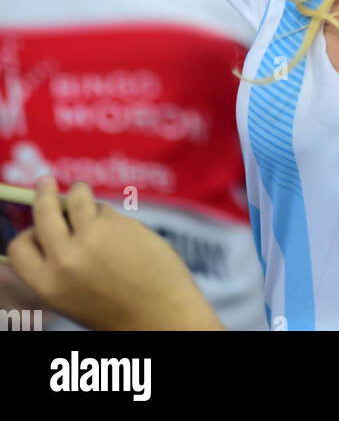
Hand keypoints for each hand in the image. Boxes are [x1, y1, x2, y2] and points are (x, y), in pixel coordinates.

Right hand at [6, 178, 225, 330]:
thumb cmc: (117, 310)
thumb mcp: (72, 298)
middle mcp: (65, 259)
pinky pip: (105, 209)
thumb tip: (52, 228)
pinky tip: (121, 232)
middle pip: (42, 212)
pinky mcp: (117, 224)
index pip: (19, 248)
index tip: (33, 225)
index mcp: (47, 285)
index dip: (27, 234)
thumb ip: (58, 269)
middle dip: (42, 192)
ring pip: (76, 197)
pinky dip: (108, 215)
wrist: (161, 315)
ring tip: (82, 193)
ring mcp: (91, 238)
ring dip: (78, 192)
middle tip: (45, 181)